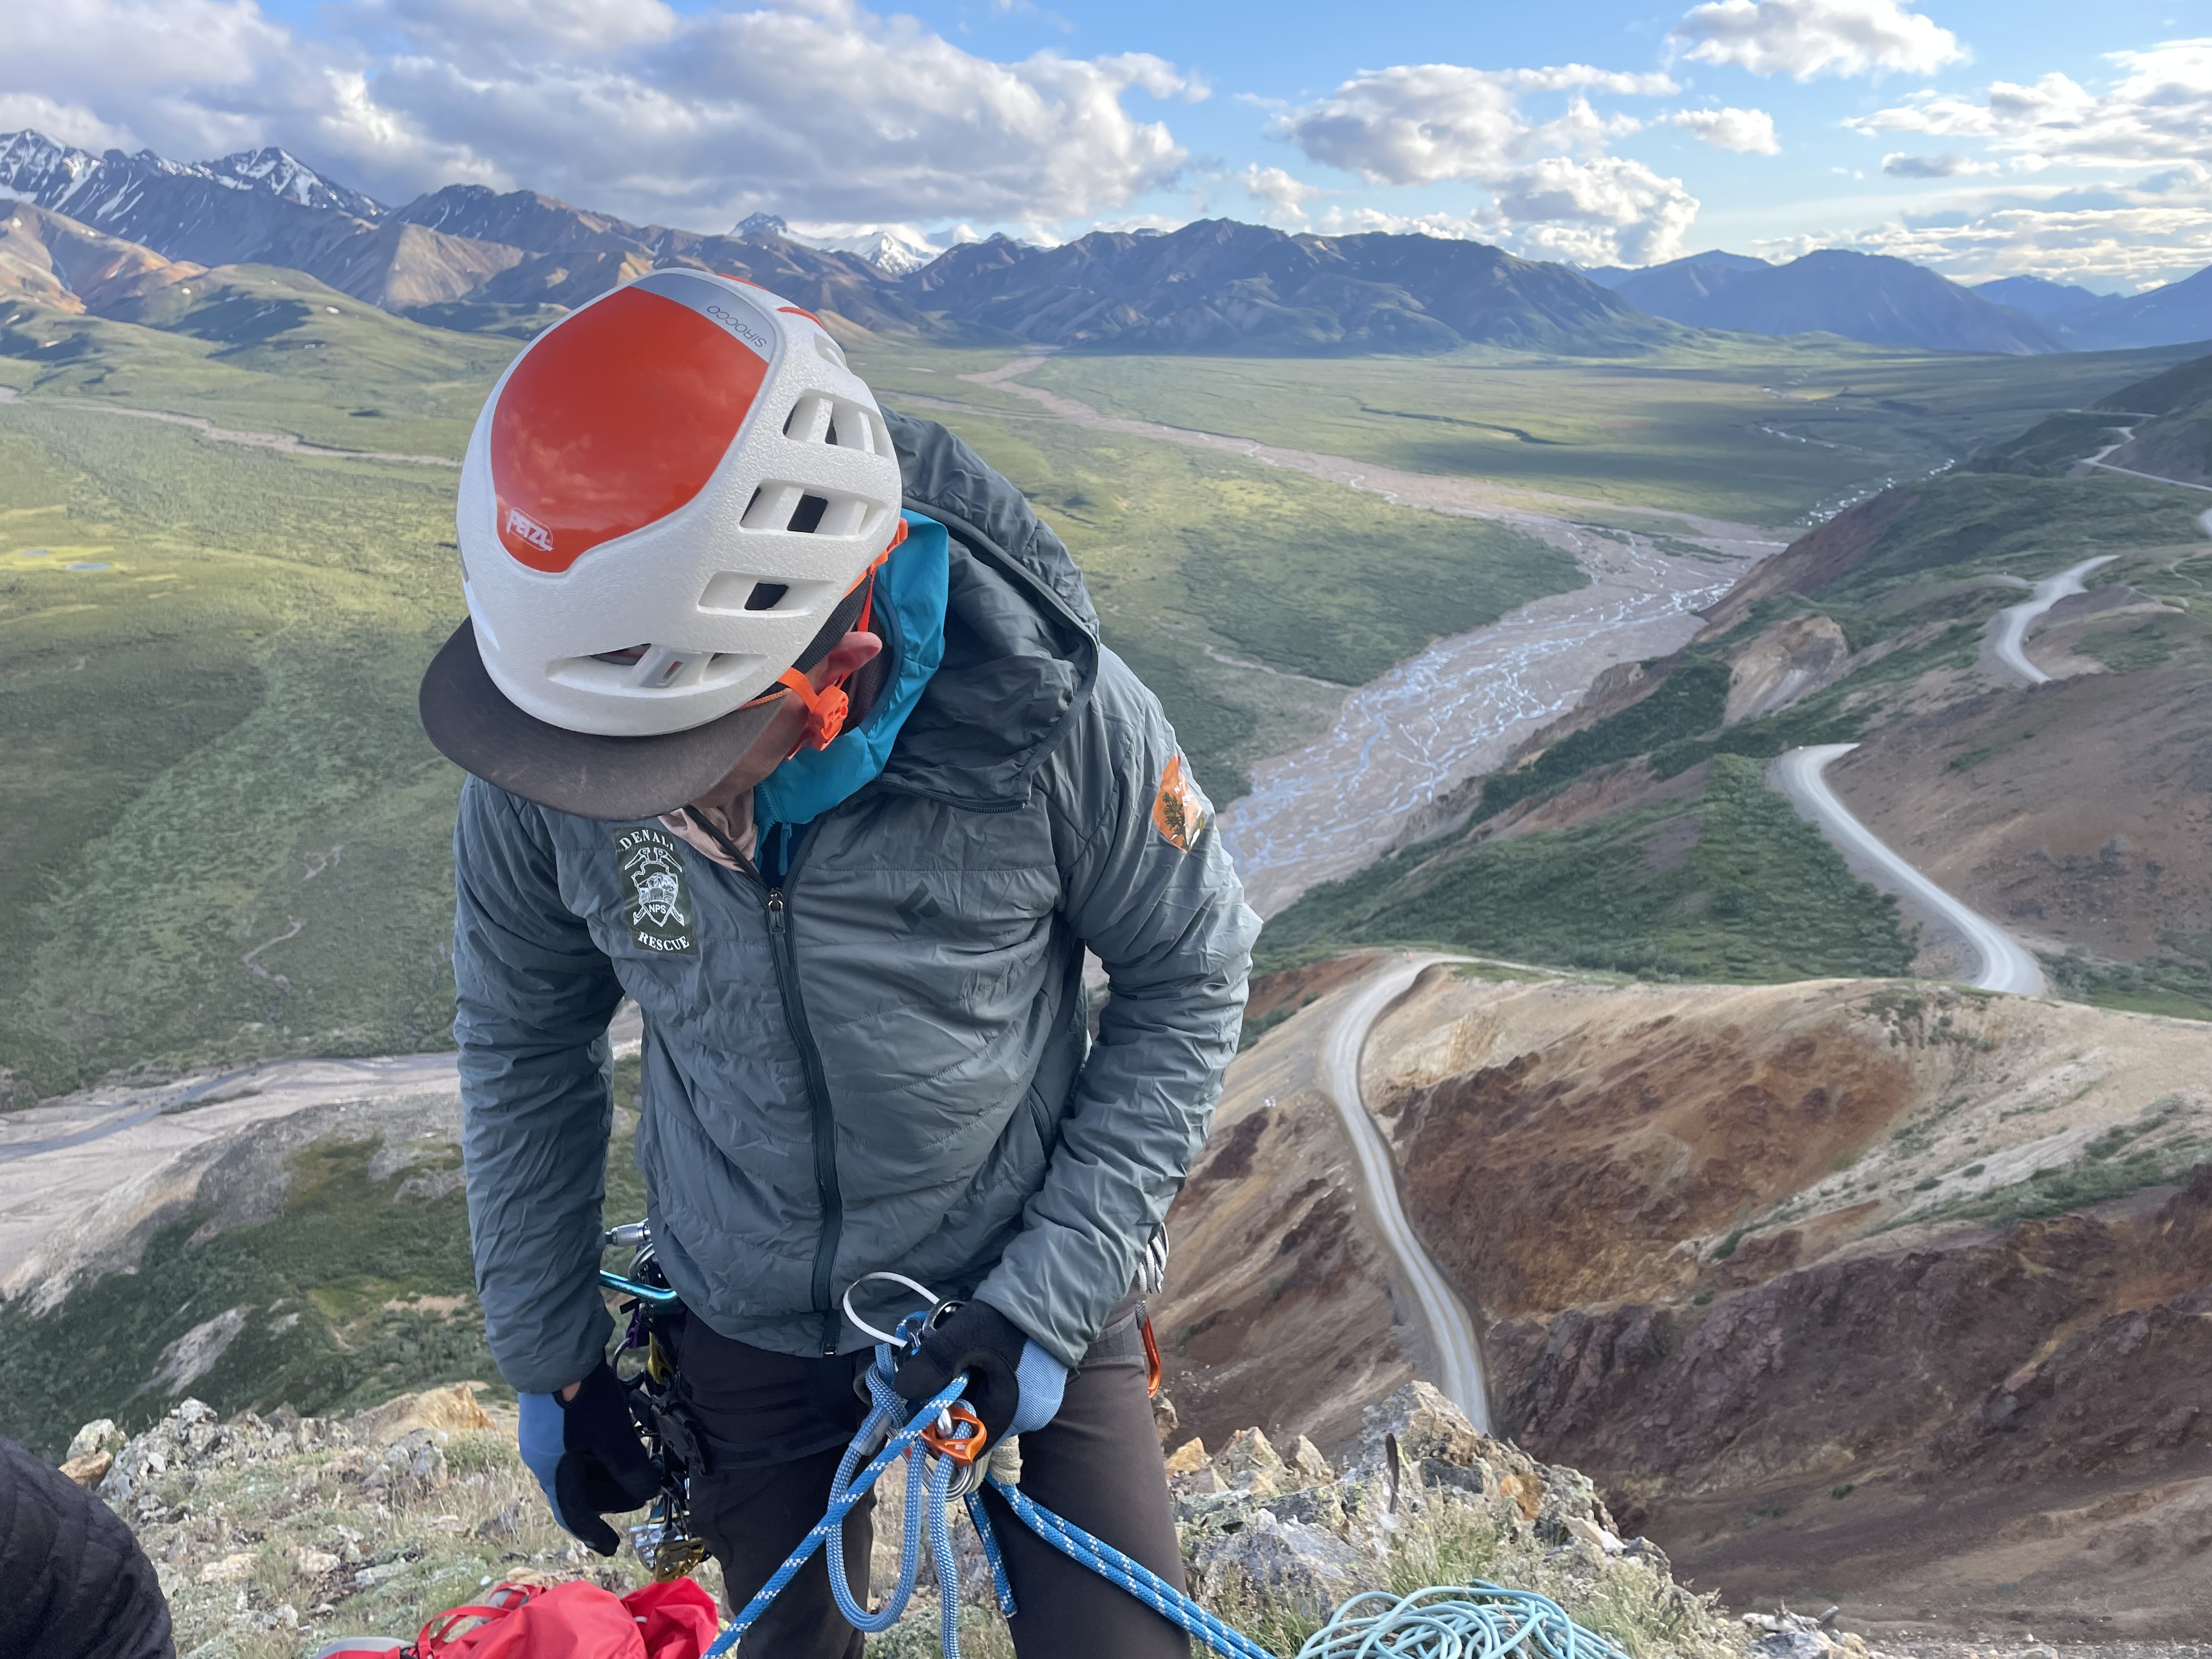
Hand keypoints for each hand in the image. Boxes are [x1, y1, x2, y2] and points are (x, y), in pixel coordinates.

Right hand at [516, 1362, 661, 1554]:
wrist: (553, 1346)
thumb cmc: (579, 1397)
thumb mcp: (611, 1435)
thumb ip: (630, 1467)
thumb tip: (648, 1492)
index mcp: (553, 1471)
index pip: (573, 1514)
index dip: (593, 1532)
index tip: (610, 1546)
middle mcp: (545, 1457)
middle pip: (579, 1489)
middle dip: (612, 1493)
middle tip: (642, 1485)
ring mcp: (546, 1434)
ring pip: (580, 1465)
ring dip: (608, 1467)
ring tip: (635, 1458)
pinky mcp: (552, 1413)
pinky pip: (578, 1443)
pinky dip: (600, 1447)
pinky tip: (618, 1433)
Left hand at [890, 1300, 1067, 1448]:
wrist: (1055, 1286)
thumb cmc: (1012, 1318)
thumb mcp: (965, 1337)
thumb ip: (933, 1365)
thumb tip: (902, 1390)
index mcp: (1014, 1416)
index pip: (968, 1447)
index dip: (938, 1434)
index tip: (919, 1407)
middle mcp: (1029, 1416)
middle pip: (975, 1424)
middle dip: (949, 1402)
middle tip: (931, 1372)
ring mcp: (1037, 1398)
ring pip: (986, 1403)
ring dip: (964, 1385)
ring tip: (952, 1354)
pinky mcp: (1038, 1379)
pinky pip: (1000, 1388)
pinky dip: (981, 1376)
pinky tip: (973, 1351)